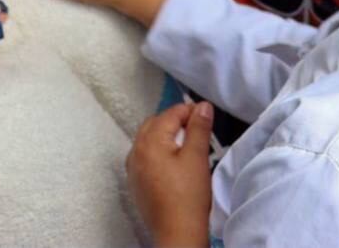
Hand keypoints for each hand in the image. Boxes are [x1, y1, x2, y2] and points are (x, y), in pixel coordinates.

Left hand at [128, 102, 213, 247]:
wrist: (177, 233)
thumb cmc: (188, 195)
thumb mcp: (197, 157)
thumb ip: (198, 128)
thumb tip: (202, 105)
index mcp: (149, 141)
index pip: (169, 114)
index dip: (189, 111)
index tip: (206, 116)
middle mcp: (135, 151)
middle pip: (155, 124)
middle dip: (175, 122)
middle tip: (196, 130)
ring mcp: (132, 168)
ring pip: (147, 140)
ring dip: (165, 136)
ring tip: (186, 146)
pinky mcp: (135, 183)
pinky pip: (144, 157)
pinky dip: (157, 152)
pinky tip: (172, 163)